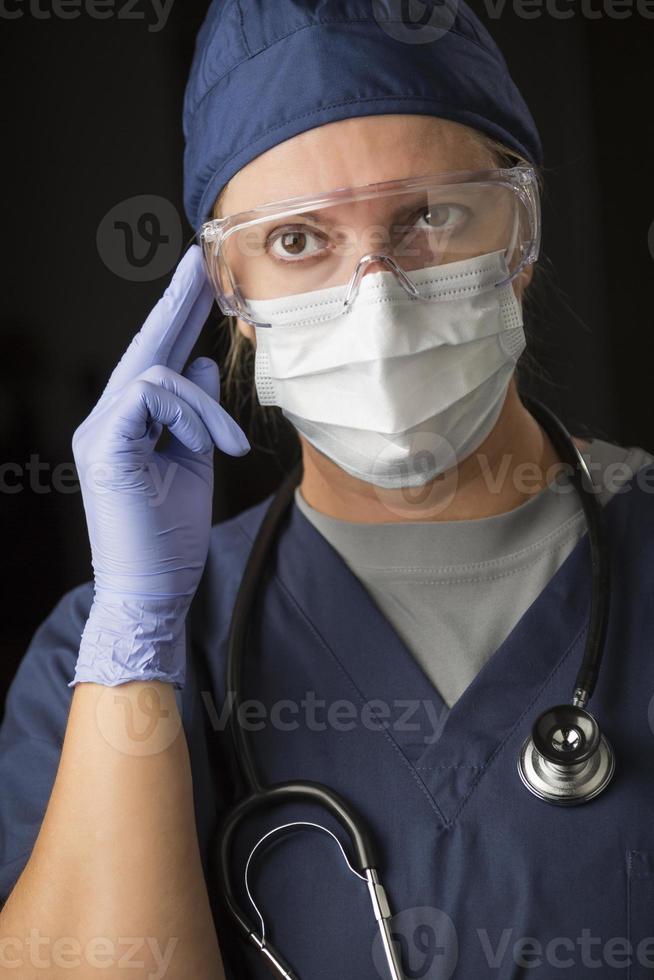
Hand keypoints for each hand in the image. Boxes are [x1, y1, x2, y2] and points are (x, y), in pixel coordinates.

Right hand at [69, 245, 249, 687]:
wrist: (152, 591)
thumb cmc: (171, 538)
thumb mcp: (196, 462)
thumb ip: (198, 413)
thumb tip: (207, 363)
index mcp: (130, 423)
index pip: (158, 360)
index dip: (179, 319)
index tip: (201, 282)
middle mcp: (109, 418)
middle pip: (145, 347)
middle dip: (176, 304)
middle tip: (200, 261)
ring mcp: (101, 429)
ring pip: (156, 371)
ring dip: (206, 406)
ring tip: (228, 450)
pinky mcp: (105, 443)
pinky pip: (152, 393)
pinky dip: (191, 413)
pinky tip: (209, 447)